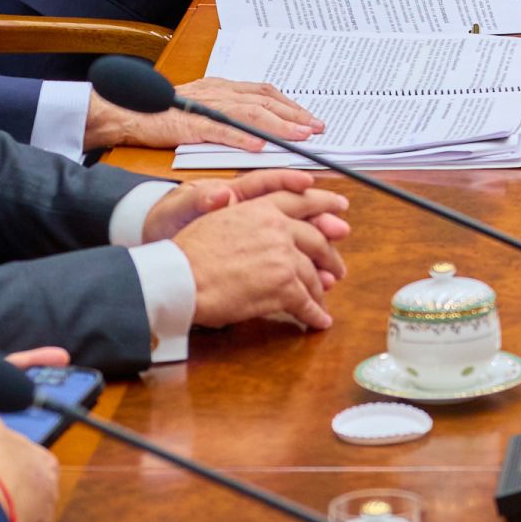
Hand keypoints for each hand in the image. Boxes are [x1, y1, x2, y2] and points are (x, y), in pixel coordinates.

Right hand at [85, 77, 324, 153]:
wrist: (124, 111)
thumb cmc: (161, 113)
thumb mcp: (201, 107)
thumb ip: (228, 114)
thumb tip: (260, 130)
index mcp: (222, 87)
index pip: (265, 93)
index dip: (291, 105)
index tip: (312, 119)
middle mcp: (217, 92)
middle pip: (265, 100)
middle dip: (295, 115)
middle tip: (318, 128)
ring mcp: (203, 107)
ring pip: (249, 113)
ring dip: (278, 125)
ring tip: (299, 136)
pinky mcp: (188, 124)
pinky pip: (219, 130)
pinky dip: (241, 137)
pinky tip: (259, 146)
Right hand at [149, 169, 352, 330]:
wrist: (180, 278)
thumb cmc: (189, 254)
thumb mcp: (220, 220)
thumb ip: (248, 220)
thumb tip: (260, 232)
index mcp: (262, 208)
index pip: (302, 200)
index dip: (324, 203)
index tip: (340, 207)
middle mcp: (278, 228)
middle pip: (316, 240)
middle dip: (330, 255)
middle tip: (337, 266)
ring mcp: (284, 257)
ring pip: (312, 274)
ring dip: (320, 290)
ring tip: (322, 300)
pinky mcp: (283, 286)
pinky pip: (306, 302)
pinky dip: (314, 314)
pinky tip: (318, 320)